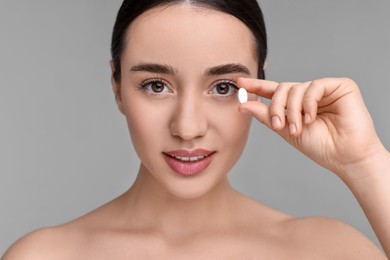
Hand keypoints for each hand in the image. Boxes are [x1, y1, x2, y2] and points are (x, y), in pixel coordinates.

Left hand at [238, 77, 384, 178]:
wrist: (345, 157)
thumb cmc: (320, 146)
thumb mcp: (285, 130)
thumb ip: (266, 116)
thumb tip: (243, 104)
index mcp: (296, 104)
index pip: (274, 91)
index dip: (257, 86)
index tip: (240, 84)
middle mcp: (309, 95)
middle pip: (282, 88)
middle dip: (276, 107)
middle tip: (278, 125)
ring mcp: (324, 89)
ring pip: (296, 88)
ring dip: (292, 110)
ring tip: (297, 129)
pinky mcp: (340, 86)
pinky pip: (315, 86)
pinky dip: (309, 103)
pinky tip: (311, 118)